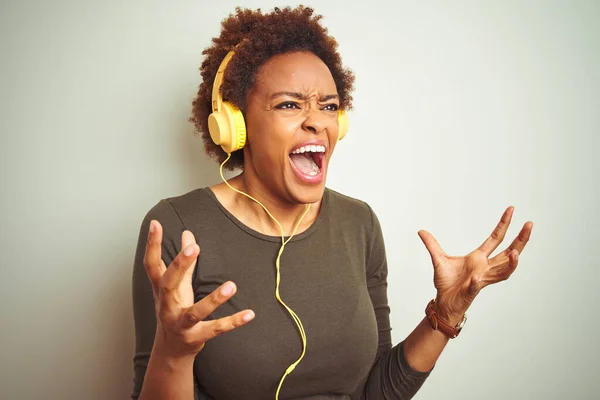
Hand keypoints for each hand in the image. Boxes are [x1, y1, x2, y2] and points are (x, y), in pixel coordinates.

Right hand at [143, 220, 254, 358]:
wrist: (170, 350)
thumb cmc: (174, 310)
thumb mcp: (178, 286)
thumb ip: (185, 261)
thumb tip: (188, 233)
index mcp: (162, 290)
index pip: (152, 264)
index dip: (152, 244)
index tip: (155, 224)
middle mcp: (167, 306)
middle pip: (168, 284)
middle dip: (179, 266)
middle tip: (193, 247)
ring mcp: (180, 324)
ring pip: (195, 312)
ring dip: (214, 300)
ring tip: (232, 285)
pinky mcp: (196, 338)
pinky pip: (215, 329)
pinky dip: (233, 322)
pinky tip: (250, 314)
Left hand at [418, 207, 532, 323]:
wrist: (443, 302)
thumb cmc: (446, 283)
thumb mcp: (438, 259)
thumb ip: (432, 244)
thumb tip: (421, 231)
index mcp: (479, 258)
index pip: (495, 239)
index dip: (504, 225)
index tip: (511, 210)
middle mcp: (485, 268)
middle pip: (508, 253)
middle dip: (520, 240)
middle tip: (529, 225)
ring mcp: (481, 279)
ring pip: (502, 272)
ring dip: (510, 264)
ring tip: (515, 254)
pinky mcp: (472, 291)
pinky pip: (476, 285)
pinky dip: (476, 282)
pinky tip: (476, 278)